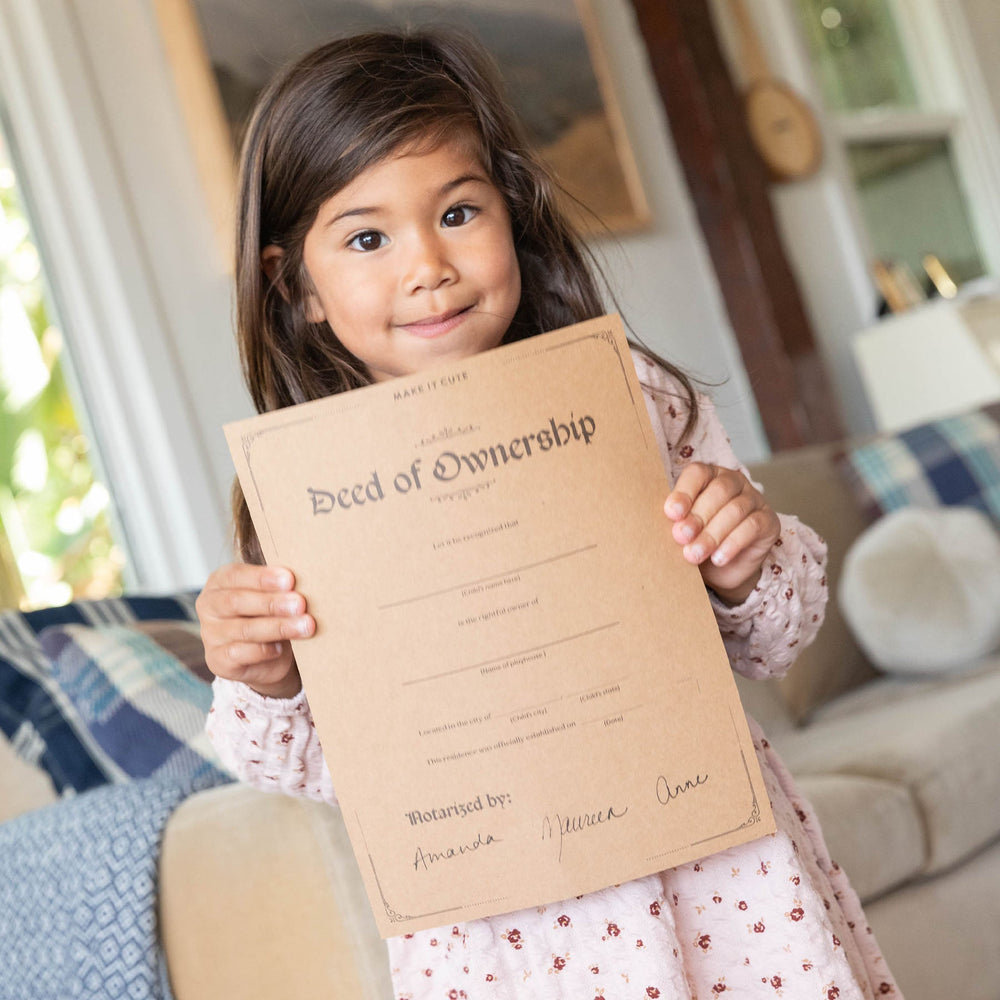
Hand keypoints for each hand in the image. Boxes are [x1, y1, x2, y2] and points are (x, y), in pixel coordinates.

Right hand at [196, 563, 314, 698]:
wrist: (266, 656)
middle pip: (236, 601)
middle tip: (300, 604)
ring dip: (278, 627)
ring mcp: (210, 635)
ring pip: (243, 629)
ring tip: (305, 625)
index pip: (235, 575)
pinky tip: (280, 648)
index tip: (289, 580)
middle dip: (272, 603)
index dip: (262, 578)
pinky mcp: (217, 660)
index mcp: (219, 582)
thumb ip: (279, 587)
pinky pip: (240, 654)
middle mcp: (208, 606)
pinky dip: (263, 650)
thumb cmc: (269, 614)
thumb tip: (304, 582)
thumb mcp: (271, 595)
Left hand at [664, 463, 779, 604]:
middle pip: (718, 491)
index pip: (698, 473)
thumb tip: (669, 525)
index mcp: (708, 476)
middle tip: (680, 537)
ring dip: (712, 534)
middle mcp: (733, 482)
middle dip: (697, 516)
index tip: (671, 513)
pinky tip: (718, 558)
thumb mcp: (683, 530)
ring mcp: (754, 499)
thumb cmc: (697, 541)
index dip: (684, 492)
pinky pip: (752, 526)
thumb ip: (677, 522)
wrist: (721, 569)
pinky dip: (733, 544)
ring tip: (694, 555)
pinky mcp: (769, 520)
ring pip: (735, 510)